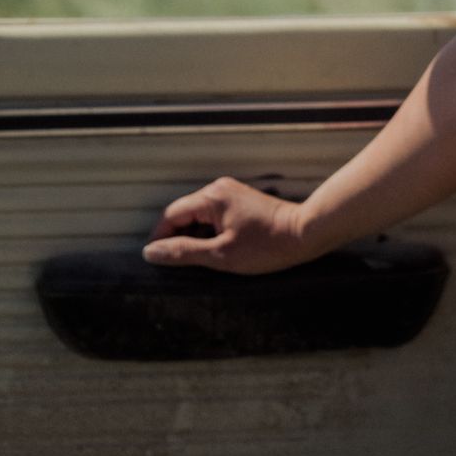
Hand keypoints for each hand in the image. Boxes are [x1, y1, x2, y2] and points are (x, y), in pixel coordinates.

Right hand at [142, 176, 308, 273]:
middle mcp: (219, 189)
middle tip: (178, 267)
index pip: (171, 215)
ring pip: (199, 216)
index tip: (157, 262)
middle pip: (184, 214)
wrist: (304, 233)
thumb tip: (152, 252)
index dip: (160, 239)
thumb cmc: (266, 245)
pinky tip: (216, 251)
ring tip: (199, 262)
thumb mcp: (220, 255)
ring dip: (194, 237)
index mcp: (211, 197)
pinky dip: (209, 233)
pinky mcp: (241, 202)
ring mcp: (231, 194)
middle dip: (177, 239)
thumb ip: (183, 252)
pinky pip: (214, 216)